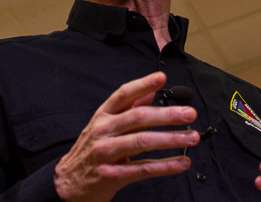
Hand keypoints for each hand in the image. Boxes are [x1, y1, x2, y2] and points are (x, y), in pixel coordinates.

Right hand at [54, 71, 199, 201]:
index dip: (142, 84)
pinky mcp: (112, 175)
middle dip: (166, 115)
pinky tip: (182, 163)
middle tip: (189, 114)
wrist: (68, 183)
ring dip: (170, 139)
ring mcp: (106, 153)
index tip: (162, 78)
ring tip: (191, 137)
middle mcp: (103, 131)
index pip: (123, 95)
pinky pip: (143, 169)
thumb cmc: (91, 150)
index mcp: (103, 115)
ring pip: (142, 142)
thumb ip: (128, 108)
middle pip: (138, 117)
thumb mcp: (105, 124)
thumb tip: (151, 90)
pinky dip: (165, 166)